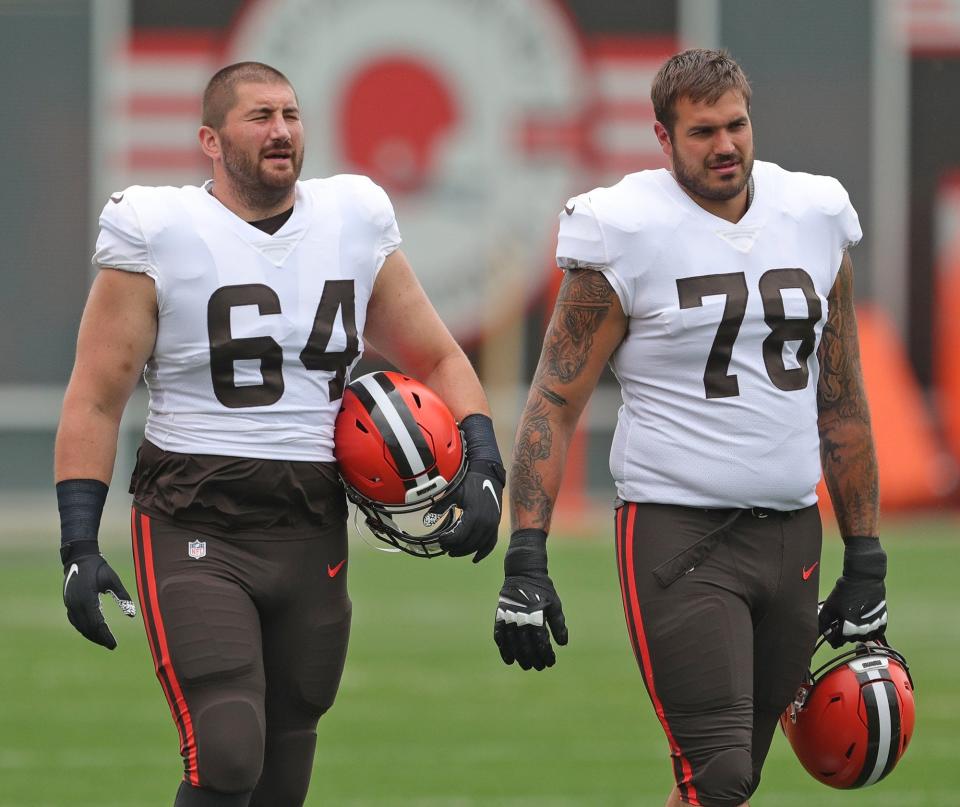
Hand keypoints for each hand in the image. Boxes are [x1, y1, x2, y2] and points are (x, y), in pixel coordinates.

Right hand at [63, 552, 136, 649]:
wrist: (79, 557)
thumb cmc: (99, 568)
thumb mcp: (113, 580)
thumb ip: (122, 597)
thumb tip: (132, 615)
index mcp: (87, 599)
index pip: (97, 624)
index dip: (105, 635)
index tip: (114, 644)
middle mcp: (76, 604)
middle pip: (87, 628)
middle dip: (99, 638)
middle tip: (111, 646)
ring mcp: (70, 604)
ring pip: (80, 626)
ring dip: (91, 635)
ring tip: (103, 641)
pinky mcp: (68, 602)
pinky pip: (75, 620)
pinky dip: (83, 628)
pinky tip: (91, 631)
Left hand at [438, 460, 503, 561]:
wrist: (487, 474)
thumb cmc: (469, 483)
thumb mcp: (453, 493)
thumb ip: (441, 507)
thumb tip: (427, 520)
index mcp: (474, 515)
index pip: (459, 536)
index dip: (448, 541)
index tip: (439, 540)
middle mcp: (485, 523)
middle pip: (468, 544)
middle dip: (454, 547)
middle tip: (444, 547)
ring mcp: (492, 525)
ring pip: (478, 546)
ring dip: (465, 551)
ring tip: (453, 552)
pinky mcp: (495, 524)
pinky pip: (490, 543)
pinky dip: (483, 552)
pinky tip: (474, 559)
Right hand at [494, 529, 567, 669]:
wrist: (523, 573)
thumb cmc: (542, 590)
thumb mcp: (554, 604)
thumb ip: (558, 624)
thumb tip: (562, 644)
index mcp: (535, 616)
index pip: (541, 643)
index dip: (546, 655)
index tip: (551, 662)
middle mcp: (520, 619)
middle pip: (526, 647)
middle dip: (534, 660)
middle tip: (540, 667)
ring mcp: (508, 618)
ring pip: (512, 645)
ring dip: (520, 658)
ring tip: (526, 666)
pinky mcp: (500, 617)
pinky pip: (499, 637)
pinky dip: (503, 649)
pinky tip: (509, 659)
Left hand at [818, 536, 886, 647]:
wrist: (863, 579)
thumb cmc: (845, 591)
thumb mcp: (829, 606)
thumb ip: (823, 622)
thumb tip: (816, 631)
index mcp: (848, 629)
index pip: (836, 643)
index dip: (831, 637)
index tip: (830, 629)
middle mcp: (862, 631)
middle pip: (849, 639)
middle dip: (843, 632)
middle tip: (841, 620)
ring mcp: (874, 626)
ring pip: (863, 637)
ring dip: (857, 632)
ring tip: (852, 619)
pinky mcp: (883, 620)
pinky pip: (877, 632)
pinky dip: (871, 630)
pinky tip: (865, 621)